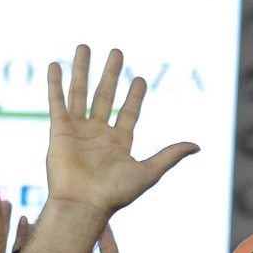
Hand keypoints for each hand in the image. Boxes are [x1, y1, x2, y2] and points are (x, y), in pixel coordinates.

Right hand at [45, 45, 198, 218]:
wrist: (82, 205)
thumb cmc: (114, 194)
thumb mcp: (148, 172)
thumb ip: (170, 155)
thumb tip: (197, 146)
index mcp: (119, 143)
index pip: (129, 112)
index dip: (135, 96)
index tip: (139, 78)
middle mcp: (98, 134)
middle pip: (105, 96)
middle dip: (111, 74)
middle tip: (116, 52)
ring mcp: (77, 131)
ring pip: (80, 93)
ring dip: (82, 70)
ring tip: (84, 47)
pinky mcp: (59, 131)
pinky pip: (57, 102)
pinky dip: (55, 84)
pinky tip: (56, 65)